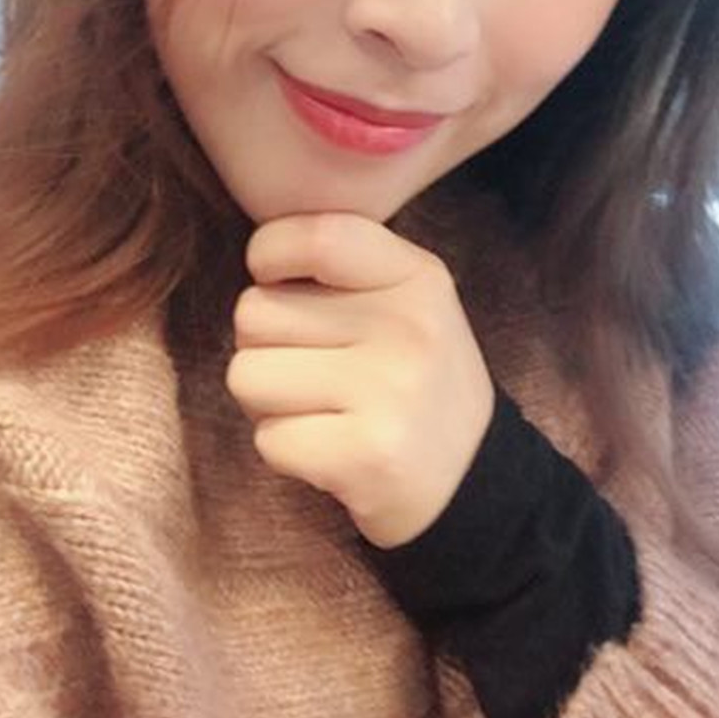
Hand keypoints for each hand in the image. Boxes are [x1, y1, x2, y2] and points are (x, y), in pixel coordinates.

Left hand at [225, 212, 495, 549]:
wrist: (471, 480)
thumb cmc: (412, 379)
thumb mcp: (406, 301)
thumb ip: (341, 267)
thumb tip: (256, 258)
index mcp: (417, 277)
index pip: (314, 237)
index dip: (268, 254)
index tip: (276, 282)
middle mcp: (408, 327)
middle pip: (255, 312)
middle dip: (265, 346)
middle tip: (314, 371)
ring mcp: (390, 392)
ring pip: (247, 376)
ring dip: (267, 402)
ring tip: (320, 410)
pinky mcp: (367, 455)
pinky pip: (267, 439)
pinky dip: (284, 450)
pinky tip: (329, 449)